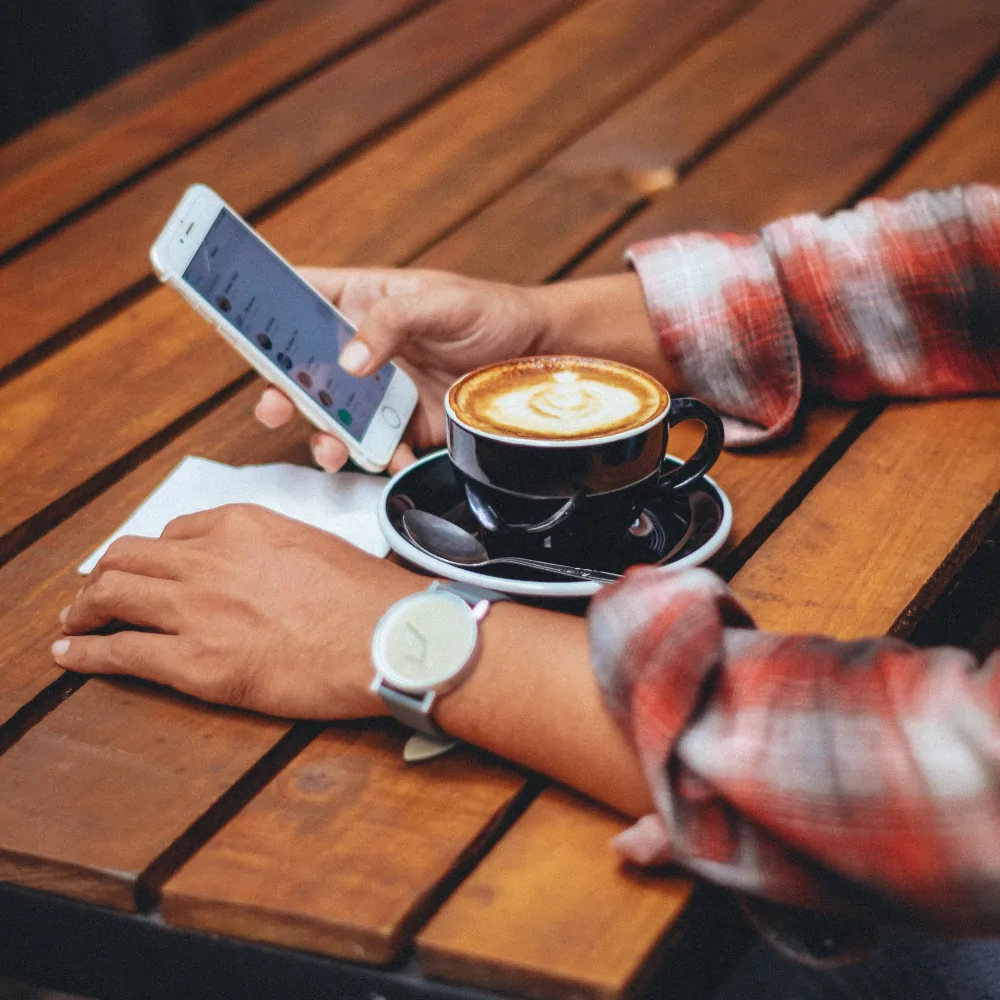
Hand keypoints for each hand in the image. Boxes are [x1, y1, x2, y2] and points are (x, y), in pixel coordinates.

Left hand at [52, 505, 421, 717]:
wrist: (388, 639)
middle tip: (94, 593)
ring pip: (112, 594)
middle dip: (105, 575)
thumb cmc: (368, 599)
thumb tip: (257, 570)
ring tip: (74, 620)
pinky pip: (120, 651)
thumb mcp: (316, 548)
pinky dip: (84, 651)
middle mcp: (210, 559)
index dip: (154, 554)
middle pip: (129, 557)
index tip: (149, 570)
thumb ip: (272, 550)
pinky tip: (69, 653)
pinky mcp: (195, 661)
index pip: (175, 531)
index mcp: (242, 524)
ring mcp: (197, 609)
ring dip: (85, 607)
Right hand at [256, 267, 547, 472]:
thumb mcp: (442, 303)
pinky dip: (381, 459)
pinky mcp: (406, 425)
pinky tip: (395, 457)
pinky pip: (379, 447)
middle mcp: (361, 348)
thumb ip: (392, 321)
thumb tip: (348, 360)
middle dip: (280, 391)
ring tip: (331, 449)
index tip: (228, 322)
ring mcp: (380, 390)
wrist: (539, 359)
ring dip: (324, 436)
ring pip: (333, 417)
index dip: (257, 306)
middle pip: (301, 369)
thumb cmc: (491, 313)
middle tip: (274, 407)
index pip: (296, 296)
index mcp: (359, 301)